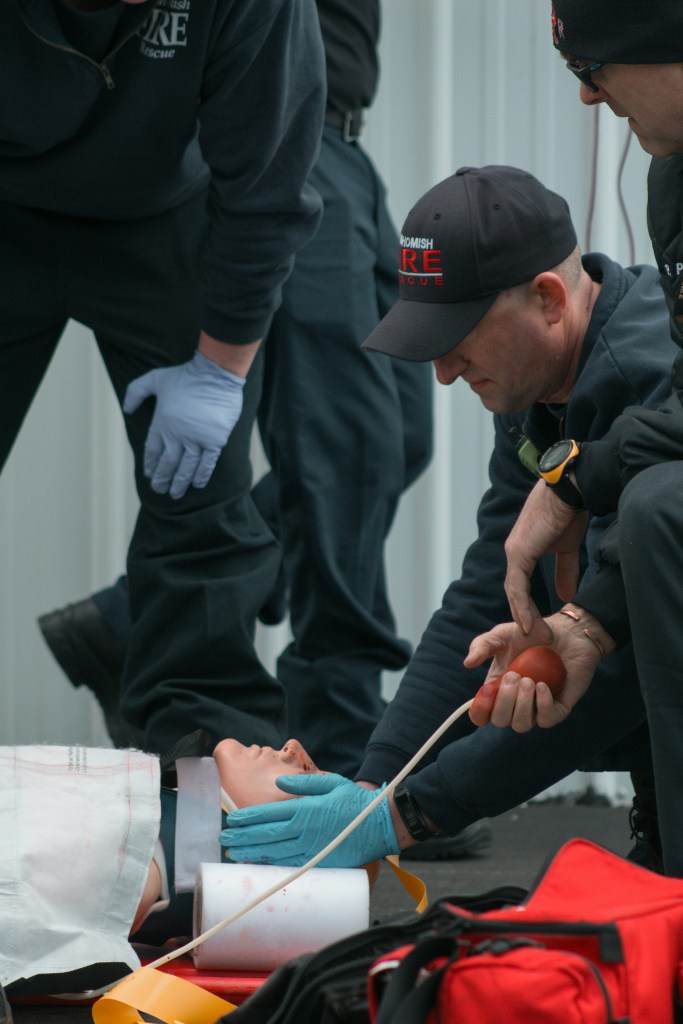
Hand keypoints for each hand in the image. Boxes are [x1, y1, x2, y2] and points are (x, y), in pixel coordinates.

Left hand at [123, 351, 244, 498]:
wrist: (215, 375)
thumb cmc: (185, 376)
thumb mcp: (154, 378)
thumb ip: (136, 392)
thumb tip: (126, 409)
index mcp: (162, 423)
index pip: (152, 451)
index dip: (151, 465)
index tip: (150, 475)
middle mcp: (178, 435)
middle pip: (168, 464)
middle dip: (162, 479)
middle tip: (160, 490)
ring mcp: (197, 440)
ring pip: (186, 468)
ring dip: (180, 483)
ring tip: (176, 494)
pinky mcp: (215, 441)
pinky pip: (207, 463)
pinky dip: (202, 475)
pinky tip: (197, 484)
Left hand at [220, 773, 399, 867]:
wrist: (379, 826)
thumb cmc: (355, 802)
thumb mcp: (331, 783)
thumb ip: (303, 785)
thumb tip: (280, 784)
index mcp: (305, 809)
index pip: (268, 814)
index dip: (248, 817)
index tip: (231, 818)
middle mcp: (304, 831)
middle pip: (266, 835)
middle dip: (242, 837)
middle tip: (224, 838)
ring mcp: (310, 850)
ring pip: (274, 853)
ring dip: (251, 854)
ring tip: (234, 853)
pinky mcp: (319, 864)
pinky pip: (290, 866)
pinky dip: (272, 866)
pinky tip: (259, 866)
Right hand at [465, 608, 609, 730]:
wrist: (566, 632)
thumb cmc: (532, 634)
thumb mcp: (502, 635)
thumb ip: (482, 645)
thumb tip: (468, 663)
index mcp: (497, 690)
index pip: (481, 715)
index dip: (479, 710)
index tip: (487, 690)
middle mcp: (515, 704)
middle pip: (500, 721)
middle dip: (504, 701)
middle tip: (514, 676)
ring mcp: (536, 709)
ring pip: (521, 725)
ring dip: (522, 705)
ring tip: (529, 681)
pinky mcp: (558, 709)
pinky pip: (546, 720)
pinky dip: (542, 705)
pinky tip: (543, 686)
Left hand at [504, 480, 587, 634]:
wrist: (570, 492)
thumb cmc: (569, 513)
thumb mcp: (566, 548)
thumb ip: (565, 572)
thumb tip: (567, 595)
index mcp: (522, 551)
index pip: (520, 586)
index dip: (528, 607)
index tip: (539, 626)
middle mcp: (514, 552)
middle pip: (514, 592)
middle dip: (526, 617)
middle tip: (539, 637)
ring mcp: (514, 552)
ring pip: (513, 592)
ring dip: (525, 616)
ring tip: (537, 635)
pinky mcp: (519, 552)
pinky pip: (517, 586)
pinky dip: (523, 605)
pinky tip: (530, 622)